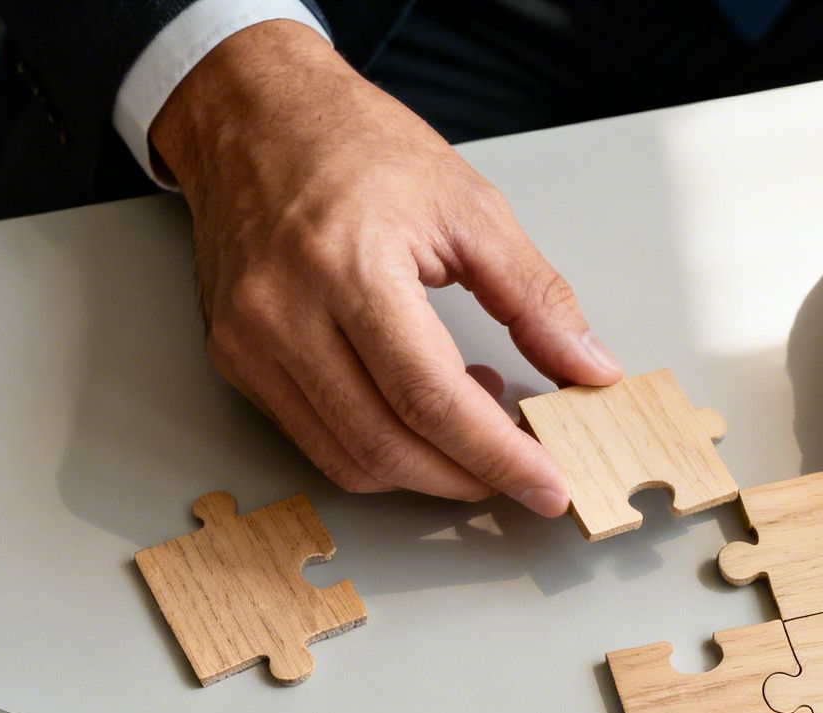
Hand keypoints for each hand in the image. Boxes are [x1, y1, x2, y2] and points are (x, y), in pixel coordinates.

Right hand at [151, 20, 620, 511]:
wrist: (254, 116)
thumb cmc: (358, 146)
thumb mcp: (470, 206)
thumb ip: (535, 297)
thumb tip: (588, 368)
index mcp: (346, 266)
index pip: (430, 398)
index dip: (497, 455)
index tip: (549, 485)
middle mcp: (283, 313)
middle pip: (385, 445)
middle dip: (466, 477)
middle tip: (524, 471)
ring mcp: (249, 343)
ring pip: (346, 459)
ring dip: (425, 469)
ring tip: (476, 426)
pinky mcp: (234, 358)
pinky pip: (313, 436)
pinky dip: (378, 446)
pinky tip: (420, 410)